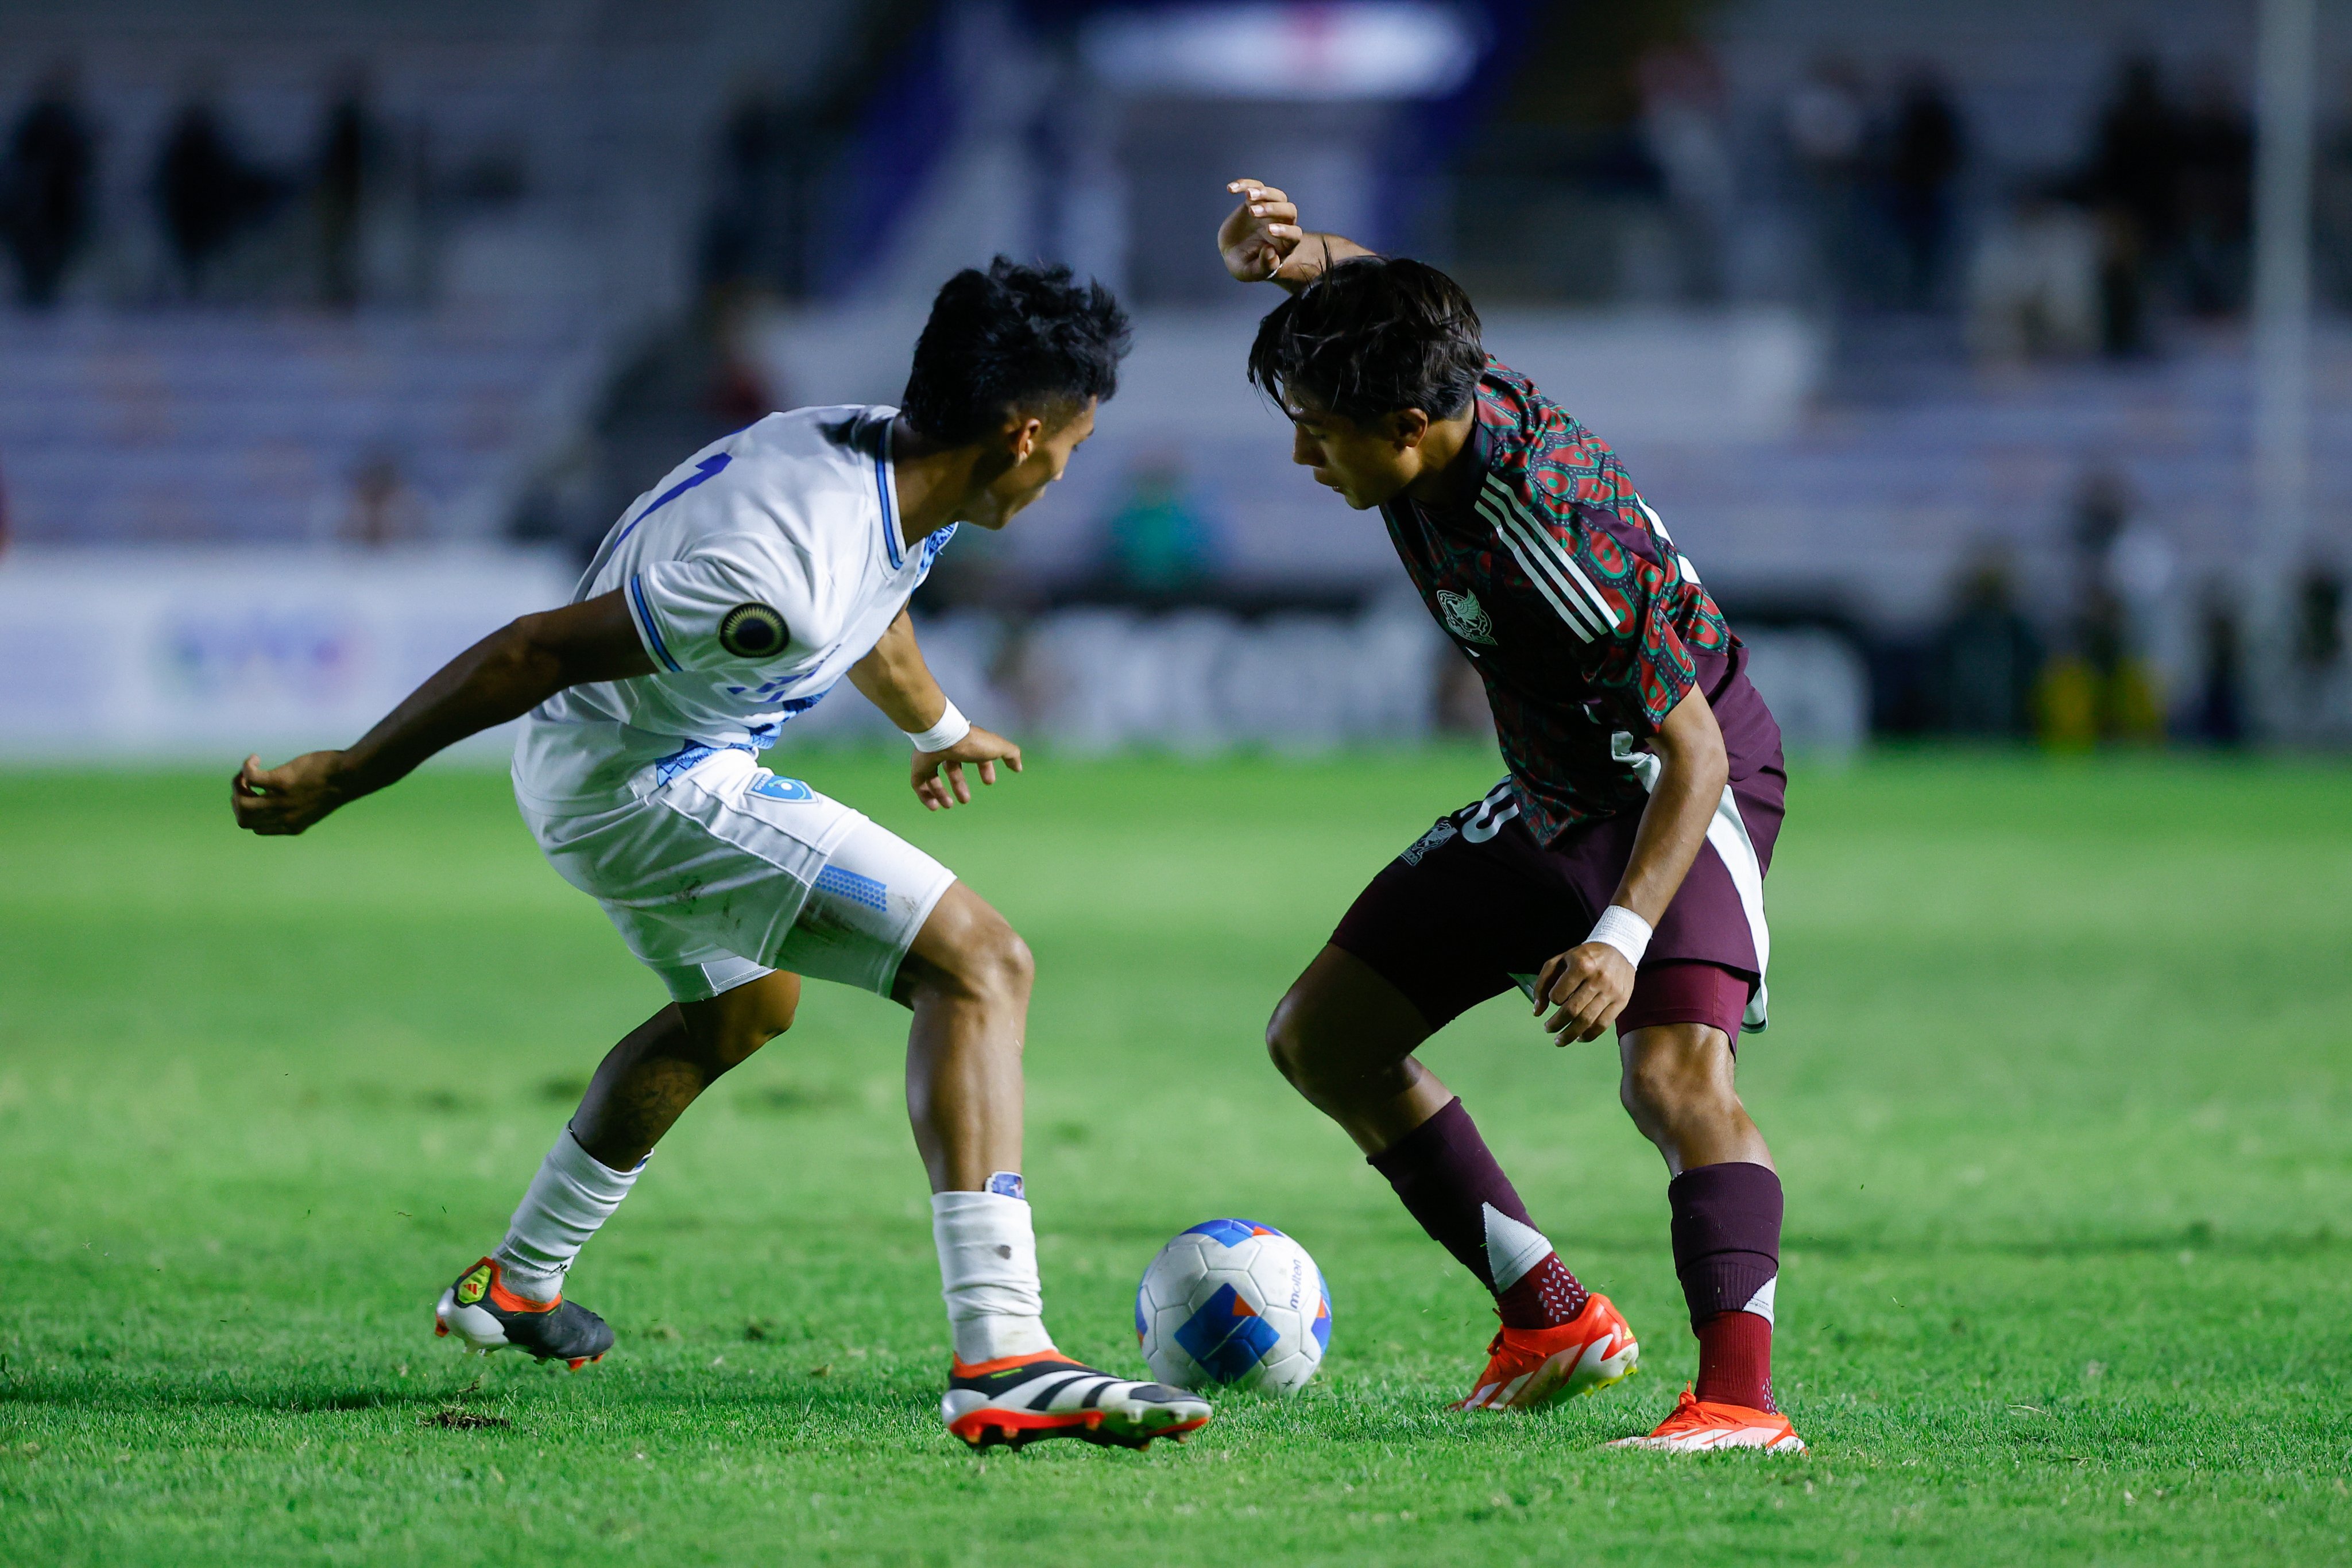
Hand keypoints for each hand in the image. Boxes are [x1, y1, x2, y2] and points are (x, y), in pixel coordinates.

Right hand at [231, 751, 356, 835]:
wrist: (351, 776)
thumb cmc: (336, 784)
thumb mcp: (314, 803)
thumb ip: (296, 806)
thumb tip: (276, 793)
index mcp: (292, 826)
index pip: (257, 829)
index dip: (250, 813)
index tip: (257, 796)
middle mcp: (284, 817)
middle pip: (243, 819)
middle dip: (238, 800)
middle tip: (247, 785)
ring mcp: (281, 801)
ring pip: (241, 802)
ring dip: (238, 785)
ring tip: (248, 772)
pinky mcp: (281, 781)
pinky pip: (250, 777)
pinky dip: (247, 767)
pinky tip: (255, 758)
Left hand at [911, 726, 1021, 810]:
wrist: (943, 737)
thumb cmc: (971, 742)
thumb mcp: (997, 747)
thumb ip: (1011, 755)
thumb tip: (1018, 767)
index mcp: (966, 743)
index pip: (975, 756)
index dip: (984, 769)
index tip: (989, 782)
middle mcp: (947, 749)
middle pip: (953, 769)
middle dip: (960, 785)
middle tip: (966, 800)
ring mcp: (931, 757)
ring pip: (934, 778)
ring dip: (942, 794)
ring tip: (949, 806)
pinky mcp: (918, 765)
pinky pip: (919, 783)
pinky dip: (926, 796)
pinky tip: (934, 807)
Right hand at [1219, 177, 1309, 283]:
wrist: (1234, 253)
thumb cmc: (1246, 265)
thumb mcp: (1251, 272)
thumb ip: (1263, 266)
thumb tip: (1270, 252)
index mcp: (1286, 244)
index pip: (1295, 234)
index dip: (1285, 231)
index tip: (1268, 231)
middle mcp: (1282, 224)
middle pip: (1289, 210)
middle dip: (1273, 209)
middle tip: (1253, 212)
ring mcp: (1270, 211)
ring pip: (1277, 196)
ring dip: (1264, 193)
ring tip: (1248, 196)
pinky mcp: (1256, 201)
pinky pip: (1255, 187)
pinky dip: (1245, 185)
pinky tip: (1230, 189)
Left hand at [1531, 942, 1634, 1043]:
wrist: (1619, 949)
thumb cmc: (1584, 956)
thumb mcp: (1560, 960)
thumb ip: (1543, 982)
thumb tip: (1537, 1011)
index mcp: (1581, 965)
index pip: (1559, 994)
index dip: (1552, 1000)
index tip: (1551, 1000)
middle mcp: (1598, 979)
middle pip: (1572, 1011)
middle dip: (1556, 1024)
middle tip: (1547, 1029)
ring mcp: (1611, 992)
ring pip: (1587, 1021)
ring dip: (1570, 1035)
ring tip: (1559, 1040)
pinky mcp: (1621, 1001)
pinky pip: (1603, 1025)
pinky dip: (1589, 1035)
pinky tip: (1579, 1037)